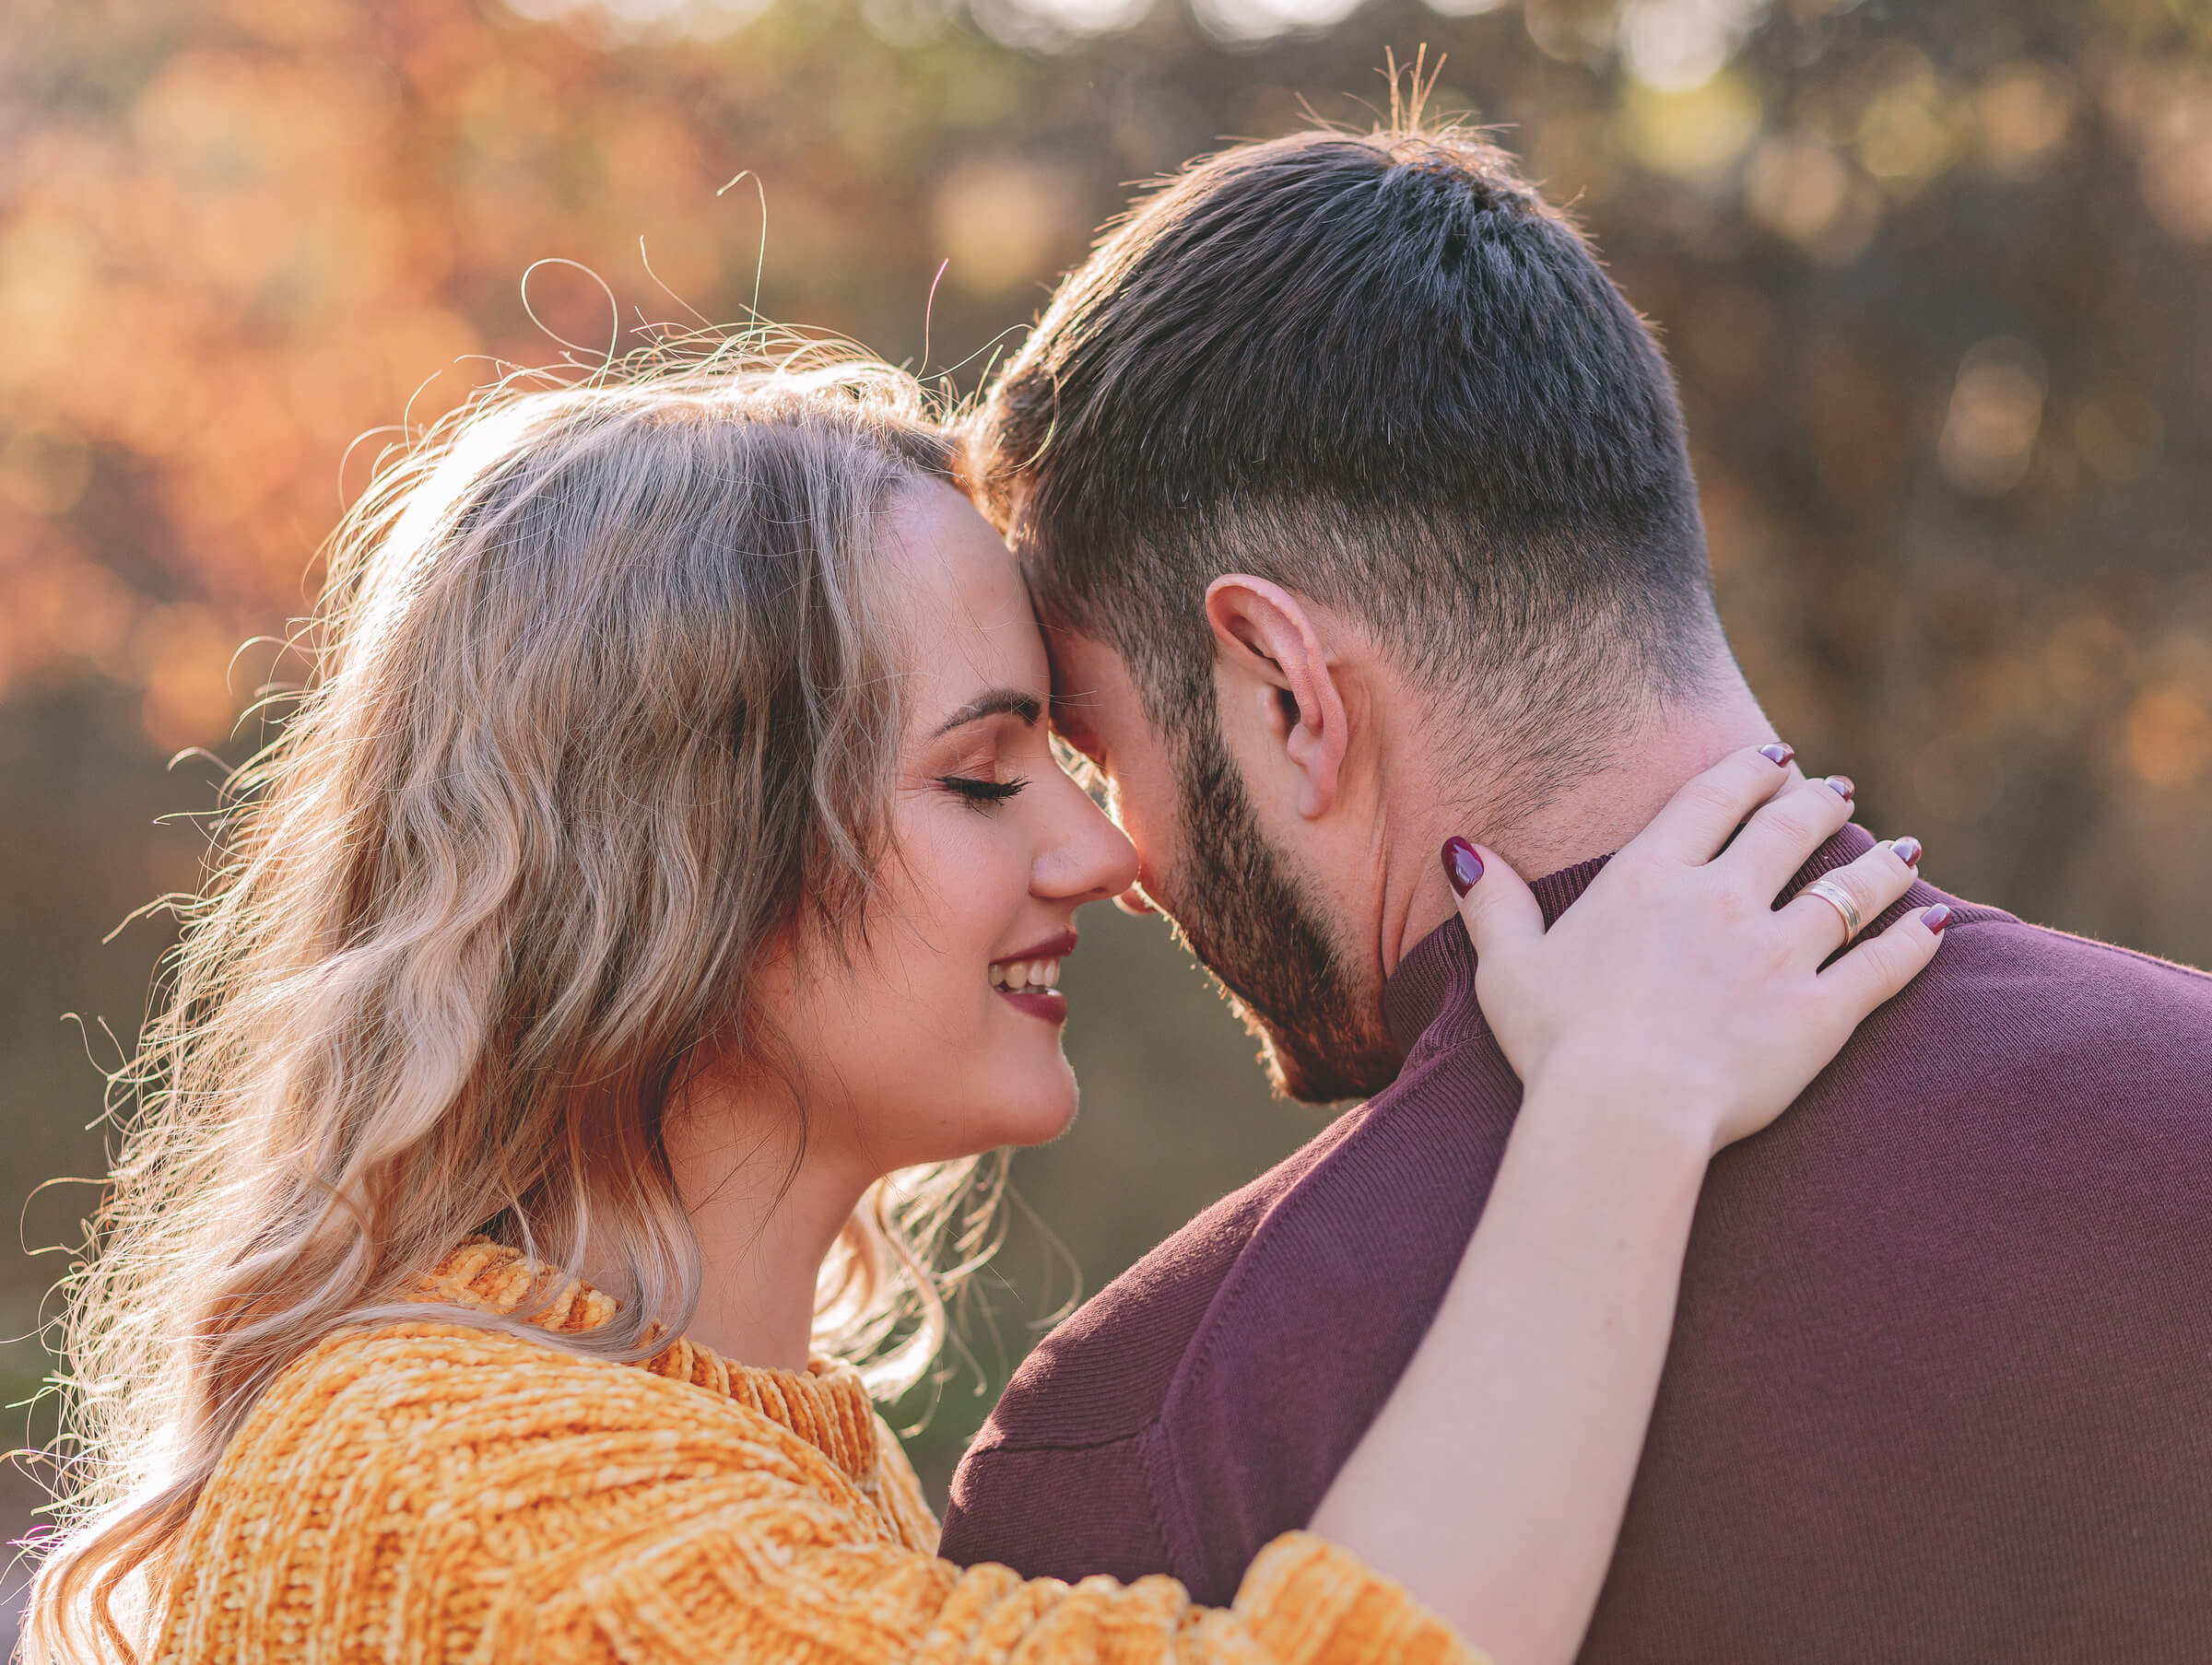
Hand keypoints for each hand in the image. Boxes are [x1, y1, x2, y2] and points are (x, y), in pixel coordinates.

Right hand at [1447, 745, 1944, 1157]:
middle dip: (1816, 804)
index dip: (1748, 772)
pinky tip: (1935, 924)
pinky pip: (1883, 966)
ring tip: (1904, 849)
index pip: (1711, 800)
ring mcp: (1778, 954)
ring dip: (1881, 864)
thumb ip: (1493, 902)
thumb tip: (1461, 847)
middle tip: (1836, 792)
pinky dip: (1914, 943)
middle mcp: (1721, 900)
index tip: (1775, 759)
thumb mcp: (1507, 967)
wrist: (1621, 1112)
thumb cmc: (1554, 1044)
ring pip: (1848, 890)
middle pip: (1787, 830)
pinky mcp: (1820, 1014)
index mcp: (1648, 879)